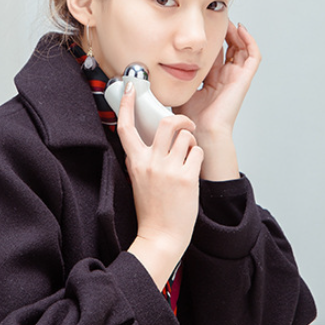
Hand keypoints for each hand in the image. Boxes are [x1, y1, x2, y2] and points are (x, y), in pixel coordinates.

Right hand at [117, 82, 203, 289]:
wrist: (160, 236)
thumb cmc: (151, 209)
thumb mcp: (138, 179)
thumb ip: (141, 158)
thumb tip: (146, 140)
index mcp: (136, 161)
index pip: (126, 127)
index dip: (127, 105)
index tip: (130, 88)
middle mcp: (150, 162)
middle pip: (166, 123)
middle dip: (181, 119)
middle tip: (187, 125)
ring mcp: (168, 169)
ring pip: (186, 135)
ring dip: (192, 142)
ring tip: (189, 157)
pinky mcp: (186, 177)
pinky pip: (197, 152)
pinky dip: (198, 157)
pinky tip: (193, 170)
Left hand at [174, 21, 260, 179]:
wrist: (200, 130)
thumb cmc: (188, 117)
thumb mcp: (177, 88)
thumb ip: (172, 77)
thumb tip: (156, 64)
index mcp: (211, 81)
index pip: (215, 54)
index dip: (210, 39)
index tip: (201, 27)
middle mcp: (225, 77)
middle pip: (230, 48)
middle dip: (223, 32)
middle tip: (215, 18)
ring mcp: (236, 77)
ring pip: (243, 48)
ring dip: (236, 32)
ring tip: (228, 20)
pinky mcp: (243, 78)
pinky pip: (253, 56)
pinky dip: (249, 40)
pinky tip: (239, 28)